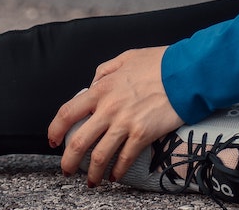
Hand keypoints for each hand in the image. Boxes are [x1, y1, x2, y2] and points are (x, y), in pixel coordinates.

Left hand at [47, 46, 183, 186]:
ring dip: (92, 173)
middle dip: (69, 161)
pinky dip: (118, 171)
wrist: (185, 72)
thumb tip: (93, 83)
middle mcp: (108, 108)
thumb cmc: (158, 63)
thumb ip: (104, 71)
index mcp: (101, 89)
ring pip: (99, 156)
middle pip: (78, 141)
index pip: (67, 112)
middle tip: (67, 169)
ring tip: (91, 181)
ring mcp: (125, 123)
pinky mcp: (143, 135)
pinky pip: (125, 159)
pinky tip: (115, 176)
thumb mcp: (125, 58)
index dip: (56, 129)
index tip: (53, 139)